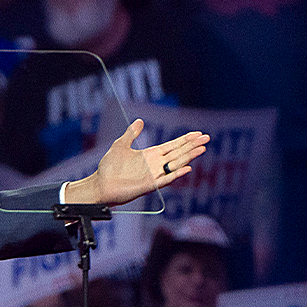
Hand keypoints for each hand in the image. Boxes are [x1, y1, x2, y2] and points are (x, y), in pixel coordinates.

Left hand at [65, 119, 209, 205]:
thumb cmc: (109, 167)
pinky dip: (176, 174)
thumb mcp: (120, 146)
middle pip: (178, 153)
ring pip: (175, 165)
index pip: (173, 146)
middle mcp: (155, 165)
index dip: (185, 140)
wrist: (100, 184)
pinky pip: (165, 180)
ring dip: (188, 158)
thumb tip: (140, 120)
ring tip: (201, 149)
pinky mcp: (149, 185)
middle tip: (206, 139)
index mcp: (151, 155)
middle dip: (192, 146)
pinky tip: (186, 168)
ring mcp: (154, 175)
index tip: (198, 134)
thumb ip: (131, 134)